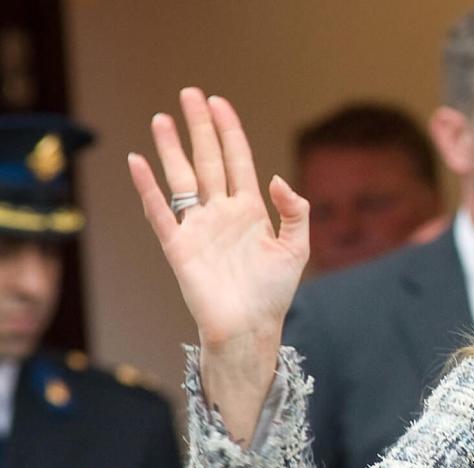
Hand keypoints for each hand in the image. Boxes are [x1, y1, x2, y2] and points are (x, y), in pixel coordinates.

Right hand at [128, 87, 307, 353]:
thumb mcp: (297, 249)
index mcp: (251, 211)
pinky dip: (148, 188)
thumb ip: (295, 212)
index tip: (220, 103)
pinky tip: (138, 162)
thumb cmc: (274, 293)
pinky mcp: (178, 247)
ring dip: (171, 149)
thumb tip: (277, 179)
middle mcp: (222, 213)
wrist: (251, 328)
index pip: (238, 160)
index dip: (229, 131)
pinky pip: (160, 212)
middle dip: (199, 127)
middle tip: (189, 94)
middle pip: (208, 160)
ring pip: (182, 179)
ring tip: (162, 118)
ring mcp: (198, 228)